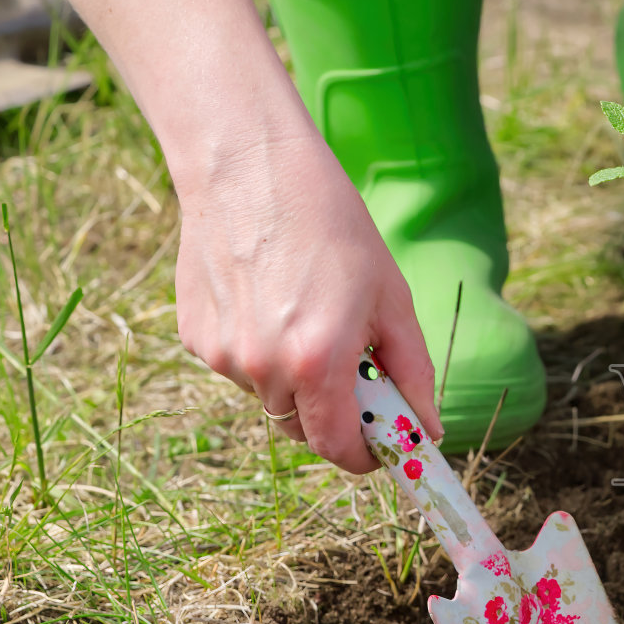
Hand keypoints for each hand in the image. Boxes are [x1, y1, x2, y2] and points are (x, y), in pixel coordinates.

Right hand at [174, 127, 442, 471]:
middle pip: (303, 429)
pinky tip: (269, 299)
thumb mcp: (393, 301)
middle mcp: (262, 367)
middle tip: (354, 369)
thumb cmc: (334, 227)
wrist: (250, 166)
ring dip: (295, 380)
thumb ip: (413, 374)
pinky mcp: (195, 336)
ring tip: (307, 312)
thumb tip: (428, 430)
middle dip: (334, 414)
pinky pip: (239, 367)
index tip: (381, 447)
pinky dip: (261, 352)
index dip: (364, 456)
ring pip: (270, 398)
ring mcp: (221, 355)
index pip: (338, 448)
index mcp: (317, 363)